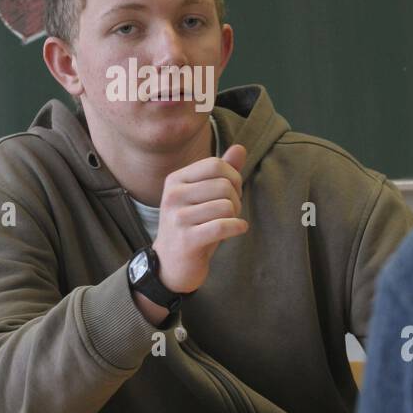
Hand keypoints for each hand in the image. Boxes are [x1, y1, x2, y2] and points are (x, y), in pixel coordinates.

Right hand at [151, 144, 248, 295]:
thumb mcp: (204, 196)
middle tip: (231, 212)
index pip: (215, 164)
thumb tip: (240, 148)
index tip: (232, 193)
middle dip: (236, 199)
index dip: (233, 177)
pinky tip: (238, 230)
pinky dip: (237, 228)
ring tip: (228, 223)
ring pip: (226, 206)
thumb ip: (222, 172)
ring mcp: (177, 218)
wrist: (171, 265)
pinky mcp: (187, 240)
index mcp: (175, 180)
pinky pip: (222, 226)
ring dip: (235, 216)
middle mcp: (173, 195)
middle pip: (224, 185)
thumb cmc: (192, 226)